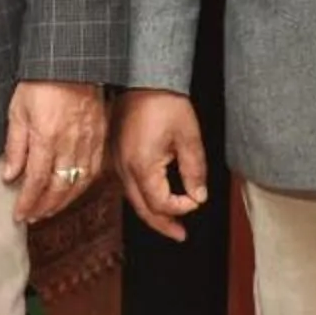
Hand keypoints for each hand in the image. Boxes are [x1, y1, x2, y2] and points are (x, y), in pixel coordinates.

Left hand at [1, 79, 105, 223]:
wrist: (72, 62)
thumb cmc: (41, 82)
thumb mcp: (18, 111)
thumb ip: (15, 146)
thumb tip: (10, 176)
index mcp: (47, 138)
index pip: (36, 181)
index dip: (28, 202)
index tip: (19, 214)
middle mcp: (70, 144)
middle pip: (59, 188)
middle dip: (44, 207)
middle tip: (32, 217)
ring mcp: (89, 141)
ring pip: (79, 183)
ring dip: (63, 202)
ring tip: (49, 210)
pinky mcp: (100, 137)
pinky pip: (94, 170)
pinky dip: (82, 187)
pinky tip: (72, 192)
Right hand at [114, 89, 209, 241]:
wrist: (142, 79)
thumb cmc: (165, 103)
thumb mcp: (189, 137)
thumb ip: (195, 170)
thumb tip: (199, 196)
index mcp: (142, 165)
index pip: (161, 203)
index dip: (182, 207)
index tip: (197, 199)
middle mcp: (124, 168)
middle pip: (142, 209)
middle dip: (163, 225)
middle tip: (180, 236)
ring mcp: (116, 162)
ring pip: (133, 199)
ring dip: (151, 214)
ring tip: (170, 224)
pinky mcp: (116, 156)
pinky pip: (127, 186)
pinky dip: (142, 198)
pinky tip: (153, 200)